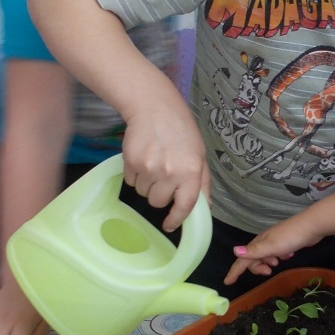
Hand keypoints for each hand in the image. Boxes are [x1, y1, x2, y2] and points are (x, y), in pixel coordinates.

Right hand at [121, 103, 209, 232]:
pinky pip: (130, 181)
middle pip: (157, 202)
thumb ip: (203, 183)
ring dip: (146, 184)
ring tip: (153, 163)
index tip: (170, 226)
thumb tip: (204, 207)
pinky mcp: (131, 162)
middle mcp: (170, 172)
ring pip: (142, 193)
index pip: (185, 206)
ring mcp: (148, 168)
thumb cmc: (181, 132)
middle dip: (159, 195)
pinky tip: (143, 158)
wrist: (154, 108)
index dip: (176, 219)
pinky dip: (135, 175)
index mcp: (191, 172)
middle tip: (163, 177)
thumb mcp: (200, 155)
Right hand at [224, 215, 321, 283]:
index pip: (242, 260)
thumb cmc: (289, 237)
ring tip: (279, 262)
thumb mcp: (270, 247)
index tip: (227, 282)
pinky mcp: (285, 243)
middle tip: (269, 272)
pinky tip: (288, 256)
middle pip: (253, 260)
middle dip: (258, 268)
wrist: (311, 226)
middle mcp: (264, 242)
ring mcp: (274, 242)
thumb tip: (234, 251)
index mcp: (258, 243)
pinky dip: (280, 257)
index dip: (234, 271)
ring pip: (265, 257)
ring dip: (269, 263)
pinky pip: (276, 254)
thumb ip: (253, 251)